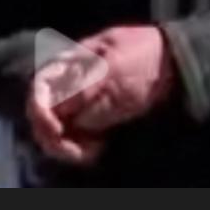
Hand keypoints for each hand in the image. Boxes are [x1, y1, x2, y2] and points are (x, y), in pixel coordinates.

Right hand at [30, 26, 173, 154]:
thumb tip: (62, 112)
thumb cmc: (142, 56)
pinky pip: (75, 139)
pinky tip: (97, 150)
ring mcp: (79, 102)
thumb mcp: (116, 67)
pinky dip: (80, 150)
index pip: (40, 88)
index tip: (57, 131)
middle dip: (52, 138)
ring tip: (92, 152)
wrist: (169, 65)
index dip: (39, 111)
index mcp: (69, 62)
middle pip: (42, 115)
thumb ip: (88, 88)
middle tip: (77, 153)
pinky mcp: (92, 120)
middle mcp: (68, 83)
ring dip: (66, 148)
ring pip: (56, 131)